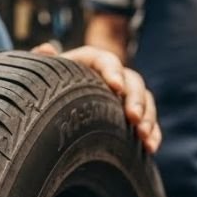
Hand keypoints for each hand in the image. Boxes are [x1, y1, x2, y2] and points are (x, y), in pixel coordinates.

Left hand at [31, 44, 160, 152]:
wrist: (58, 103)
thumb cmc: (51, 85)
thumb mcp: (47, 73)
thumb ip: (43, 61)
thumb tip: (46, 49)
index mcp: (93, 62)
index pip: (106, 61)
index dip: (113, 72)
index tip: (116, 87)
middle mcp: (115, 75)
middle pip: (132, 82)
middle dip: (135, 100)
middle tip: (133, 117)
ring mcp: (127, 95)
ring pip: (145, 101)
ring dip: (148, 118)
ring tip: (143, 137)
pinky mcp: (134, 116)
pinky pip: (149, 122)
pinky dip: (153, 134)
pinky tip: (151, 147)